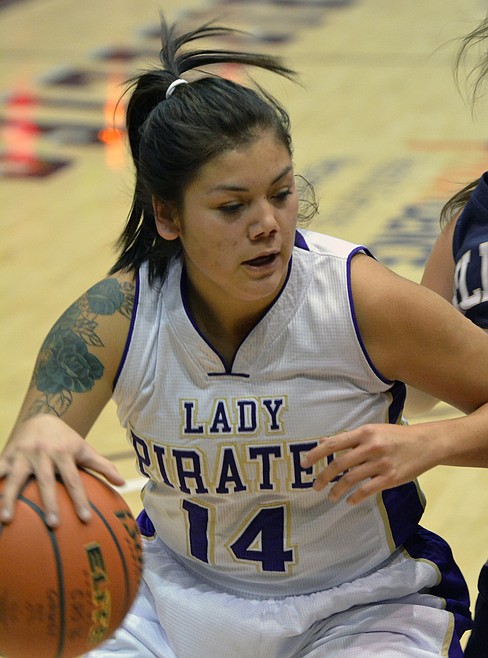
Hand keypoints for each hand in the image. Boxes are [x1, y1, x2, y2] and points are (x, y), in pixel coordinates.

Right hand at [0, 415, 124, 525]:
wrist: (40, 416)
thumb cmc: (66, 440)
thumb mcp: (84, 449)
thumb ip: (103, 466)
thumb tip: (122, 485)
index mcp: (64, 453)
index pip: (74, 480)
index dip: (80, 500)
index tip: (85, 519)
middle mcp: (43, 453)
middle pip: (46, 481)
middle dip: (49, 502)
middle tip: (53, 524)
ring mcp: (22, 454)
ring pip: (15, 478)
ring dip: (9, 498)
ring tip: (6, 520)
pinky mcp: (6, 455)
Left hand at [300, 423, 434, 504]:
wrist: (426, 443)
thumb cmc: (395, 436)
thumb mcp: (372, 431)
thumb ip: (349, 438)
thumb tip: (322, 441)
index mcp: (364, 433)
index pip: (334, 443)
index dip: (316, 454)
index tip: (303, 463)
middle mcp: (371, 447)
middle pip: (339, 464)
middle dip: (323, 477)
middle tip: (315, 486)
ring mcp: (381, 463)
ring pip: (351, 479)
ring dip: (337, 490)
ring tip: (330, 497)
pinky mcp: (390, 478)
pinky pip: (367, 490)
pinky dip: (355, 497)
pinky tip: (349, 501)